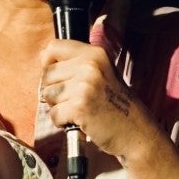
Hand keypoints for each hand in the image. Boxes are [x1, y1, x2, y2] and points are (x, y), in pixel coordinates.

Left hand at [37, 37, 156, 157]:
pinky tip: (78, 120)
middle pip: (47, 73)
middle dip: (54, 89)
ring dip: (58, 106)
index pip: (54, 47)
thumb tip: (43, 56)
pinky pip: (54, 113)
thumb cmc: (116, 104)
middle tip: (73, 98)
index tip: (57, 75)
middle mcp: (89, 66)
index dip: (48, 62)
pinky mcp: (79, 107)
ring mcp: (84, 86)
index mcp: (94, 54)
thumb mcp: (102, 72)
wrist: (134, 130)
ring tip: (77, 109)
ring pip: (47, 94)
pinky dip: (62, 121)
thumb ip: (76, 62)